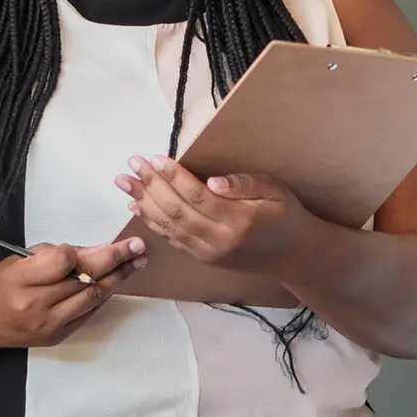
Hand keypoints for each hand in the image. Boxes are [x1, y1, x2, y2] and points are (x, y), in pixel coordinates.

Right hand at [0, 238, 145, 349]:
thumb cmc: (1, 286)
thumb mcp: (20, 259)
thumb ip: (56, 254)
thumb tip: (96, 249)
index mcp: (20, 279)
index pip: (62, 261)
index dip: (82, 251)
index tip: (100, 243)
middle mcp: (35, 304)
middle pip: (84, 279)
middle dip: (115, 260)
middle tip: (138, 247)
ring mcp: (49, 324)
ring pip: (93, 297)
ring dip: (118, 278)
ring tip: (136, 263)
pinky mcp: (58, 336)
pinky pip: (89, 313)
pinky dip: (104, 296)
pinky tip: (116, 282)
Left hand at [116, 155, 310, 273]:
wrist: (293, 255)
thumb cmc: (285, 216)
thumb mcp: (276, 192)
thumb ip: (244, 185)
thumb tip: (212, 182)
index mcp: (239, 221)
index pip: (197, 197)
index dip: (173, 177)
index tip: (154, 158)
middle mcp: (218, 240)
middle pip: (176, 212)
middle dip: (150, 186)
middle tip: (132, 164)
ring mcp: (207, 252)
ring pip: (168, 227)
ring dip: (143, 203)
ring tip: (124, 182)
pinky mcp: (201, 257)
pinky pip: (171, 238)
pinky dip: (151, 222)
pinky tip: (136, 206)